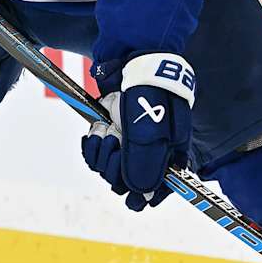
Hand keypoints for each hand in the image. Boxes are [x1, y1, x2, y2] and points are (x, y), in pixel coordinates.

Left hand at [81, 53, 195, 211]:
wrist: (134, 62)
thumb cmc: (152, 93)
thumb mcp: (152, 130)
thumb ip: (146, 164)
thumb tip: (141, 196)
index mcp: (169, 155)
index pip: (160, 190)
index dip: (146, 197)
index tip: (135, 200)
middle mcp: (148, 153)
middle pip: (127, 184)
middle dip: (117, 167)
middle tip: (119, 143)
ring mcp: (126, 144)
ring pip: (107, 170)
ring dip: (103, 153)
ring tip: (109, 130)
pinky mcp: (108, 134)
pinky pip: (94, 156)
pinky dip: (92, 145)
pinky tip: (98, 130)